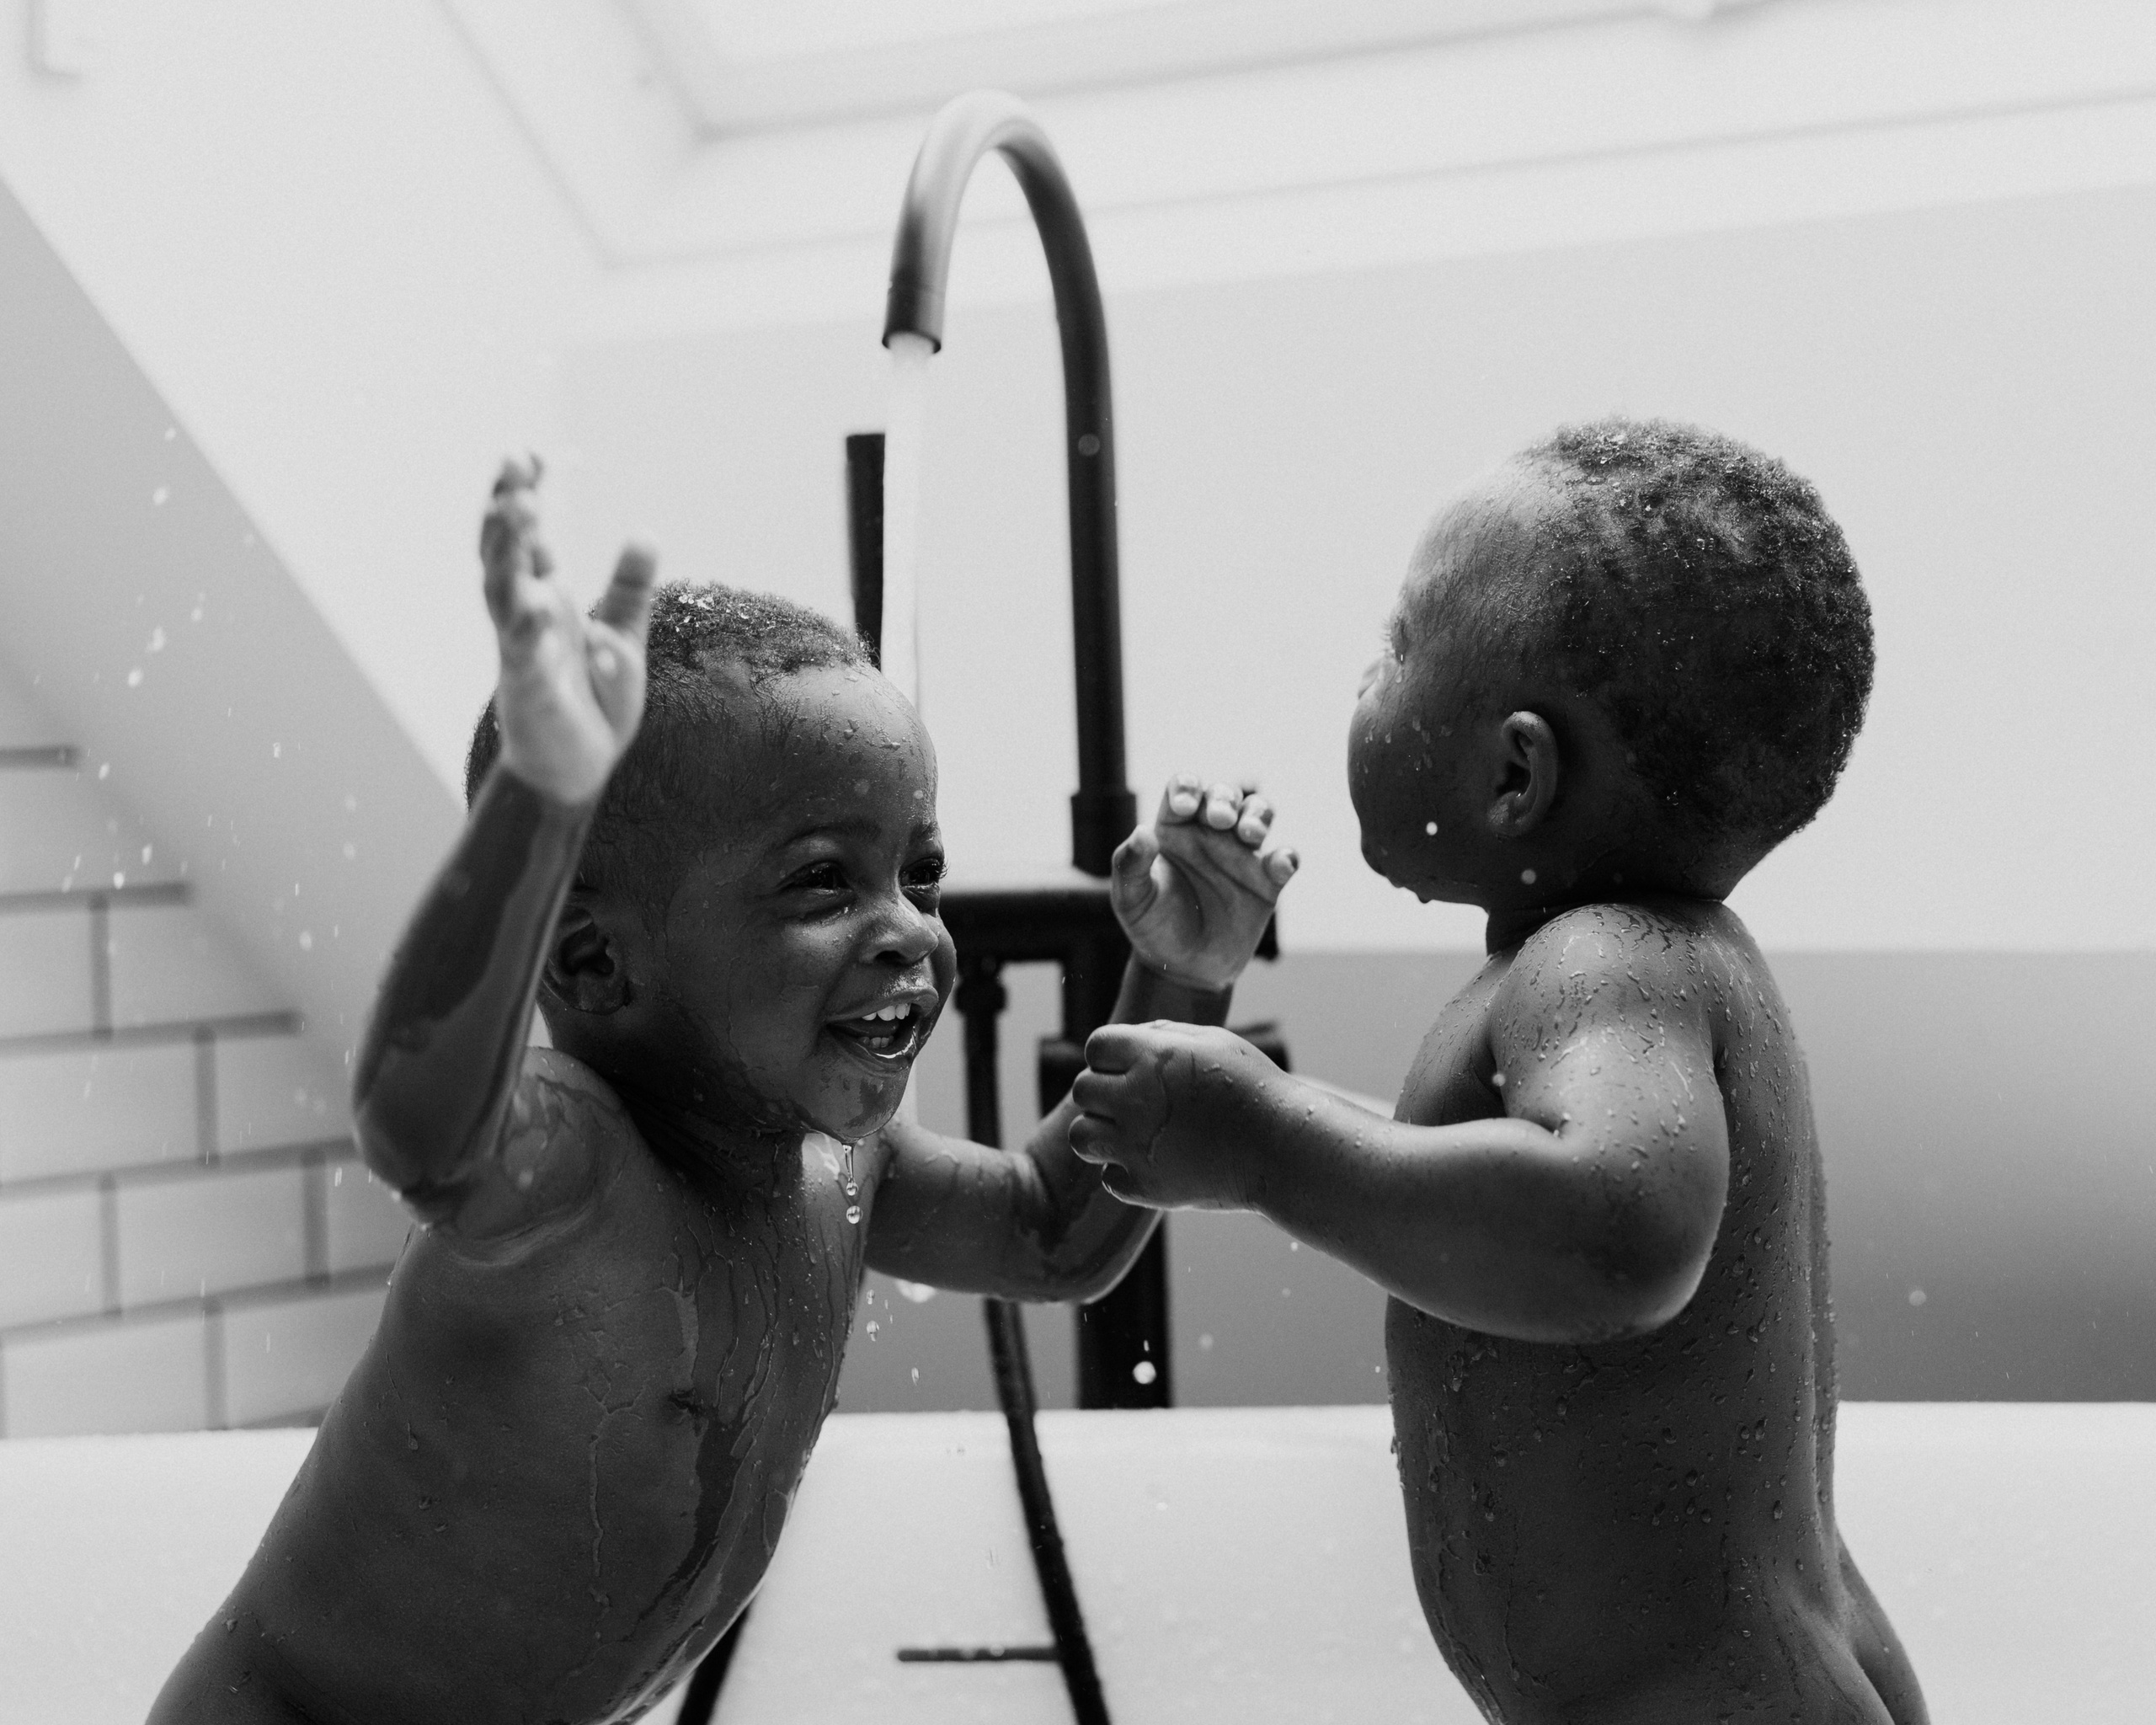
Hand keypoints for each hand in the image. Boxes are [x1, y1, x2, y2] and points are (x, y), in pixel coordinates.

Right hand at [481, 456, 656, 807]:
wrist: (578, 767)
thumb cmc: (594, 701)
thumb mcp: (623, 635)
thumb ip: (629, 588)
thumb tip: (644, 532)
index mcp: (545, 599)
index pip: (529, 538)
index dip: (524, 495)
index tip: (531, 451)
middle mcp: (525, 616)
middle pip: (504, 554)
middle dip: (506, 510)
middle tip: (515, 465)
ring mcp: (520, 649)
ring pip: (503, 592)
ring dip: (507, 550)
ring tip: (518, 508)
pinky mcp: (528, 687)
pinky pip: (524, 653)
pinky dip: (528, 628)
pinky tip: (536, 601)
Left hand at [1068, 1021, 1284, 1209]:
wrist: (1283, 1148)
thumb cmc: (1254, 1088)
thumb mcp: (1214, 1042)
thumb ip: (1165, 1036)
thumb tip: (1133, 1040)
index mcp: (1149, 1056)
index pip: (1096, 1047)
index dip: (1110, 1056)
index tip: (1130, 1067)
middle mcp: (1134, 1098)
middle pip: (1083, 1090)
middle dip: (1104, 1093)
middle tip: (1134, 1103)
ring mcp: (1136, 1145)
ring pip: (1081, 1136)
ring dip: (1101, 1132)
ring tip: (1129, 1134)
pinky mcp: (1144, 1186)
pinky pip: (1109, 1177)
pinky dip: (1126, 1173)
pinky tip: (1155, 1164)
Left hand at [1111, 776, 1297, 991]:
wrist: (1182, 966)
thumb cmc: (1152, 925)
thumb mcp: (1131, 898)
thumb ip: (1130, 865)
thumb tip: (1142, 832)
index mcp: (1175, 827)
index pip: (1184, 788)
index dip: (1188, 788)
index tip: (1185, 808)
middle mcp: (1210, 832)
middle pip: (1225, 794)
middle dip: (1225, 799)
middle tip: (1220, 820)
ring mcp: (1241, 854)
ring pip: (1260, 814)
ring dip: (1259, 815)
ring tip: (1251, 834)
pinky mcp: (1267, 881)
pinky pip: (1285, 859)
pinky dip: (1287, 857)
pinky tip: (1280, 866)